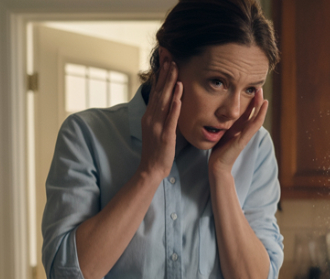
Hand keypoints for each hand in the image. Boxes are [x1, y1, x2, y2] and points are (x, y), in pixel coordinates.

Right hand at [138, 59, 181, 178]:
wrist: (150, 169)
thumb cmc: (156, 150)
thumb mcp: (155, 129)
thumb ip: (160, 116)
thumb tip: (167, 104)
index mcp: (149, 116)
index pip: (156, 93)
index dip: (161, 77)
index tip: (166, 63)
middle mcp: (151, 118)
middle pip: (159, 93)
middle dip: (166, 75)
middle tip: (171, 59)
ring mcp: (157, 126)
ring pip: (164, 101)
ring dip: (170, 84)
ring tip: (175, 70)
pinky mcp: (165, 135)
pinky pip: (171, 118)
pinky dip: (175, 105)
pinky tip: (179, 95)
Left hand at [209, 88, 267, 175]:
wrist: (218, 165)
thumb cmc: (218, 149)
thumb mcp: (220, 131)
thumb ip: (222, 123)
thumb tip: (217, 111)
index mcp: (239, 127)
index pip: (247, 110)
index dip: (250, 100)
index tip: (250, 87)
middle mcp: (245, 129)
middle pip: (254, 111)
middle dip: (256, 99)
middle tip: (258, 86)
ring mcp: (246, 134)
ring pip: (257, 116)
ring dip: (260, 103)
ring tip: (261, 91)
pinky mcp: (245, 138)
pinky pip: (255, 123)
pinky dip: (260, 113)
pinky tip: (263, 103)